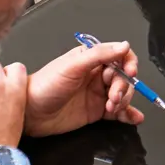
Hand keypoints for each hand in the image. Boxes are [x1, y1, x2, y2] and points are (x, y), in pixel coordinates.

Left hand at [24, 40, 144, 136]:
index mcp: (92, 58)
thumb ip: (100, 55)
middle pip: (124, 78)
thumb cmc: (45, 86)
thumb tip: (124, 46)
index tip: (130, 73)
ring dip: (124, 101)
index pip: (120, 56)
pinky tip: (134, 118)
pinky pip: (119, 111)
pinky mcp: (97, 111)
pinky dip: (129, 114)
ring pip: (124, 94)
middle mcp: (97, 75)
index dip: (129, 63)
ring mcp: (98, 93)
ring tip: (112, 108)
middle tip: (113, 97)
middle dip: (123, 87)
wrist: (30, 114)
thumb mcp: (73, 66)